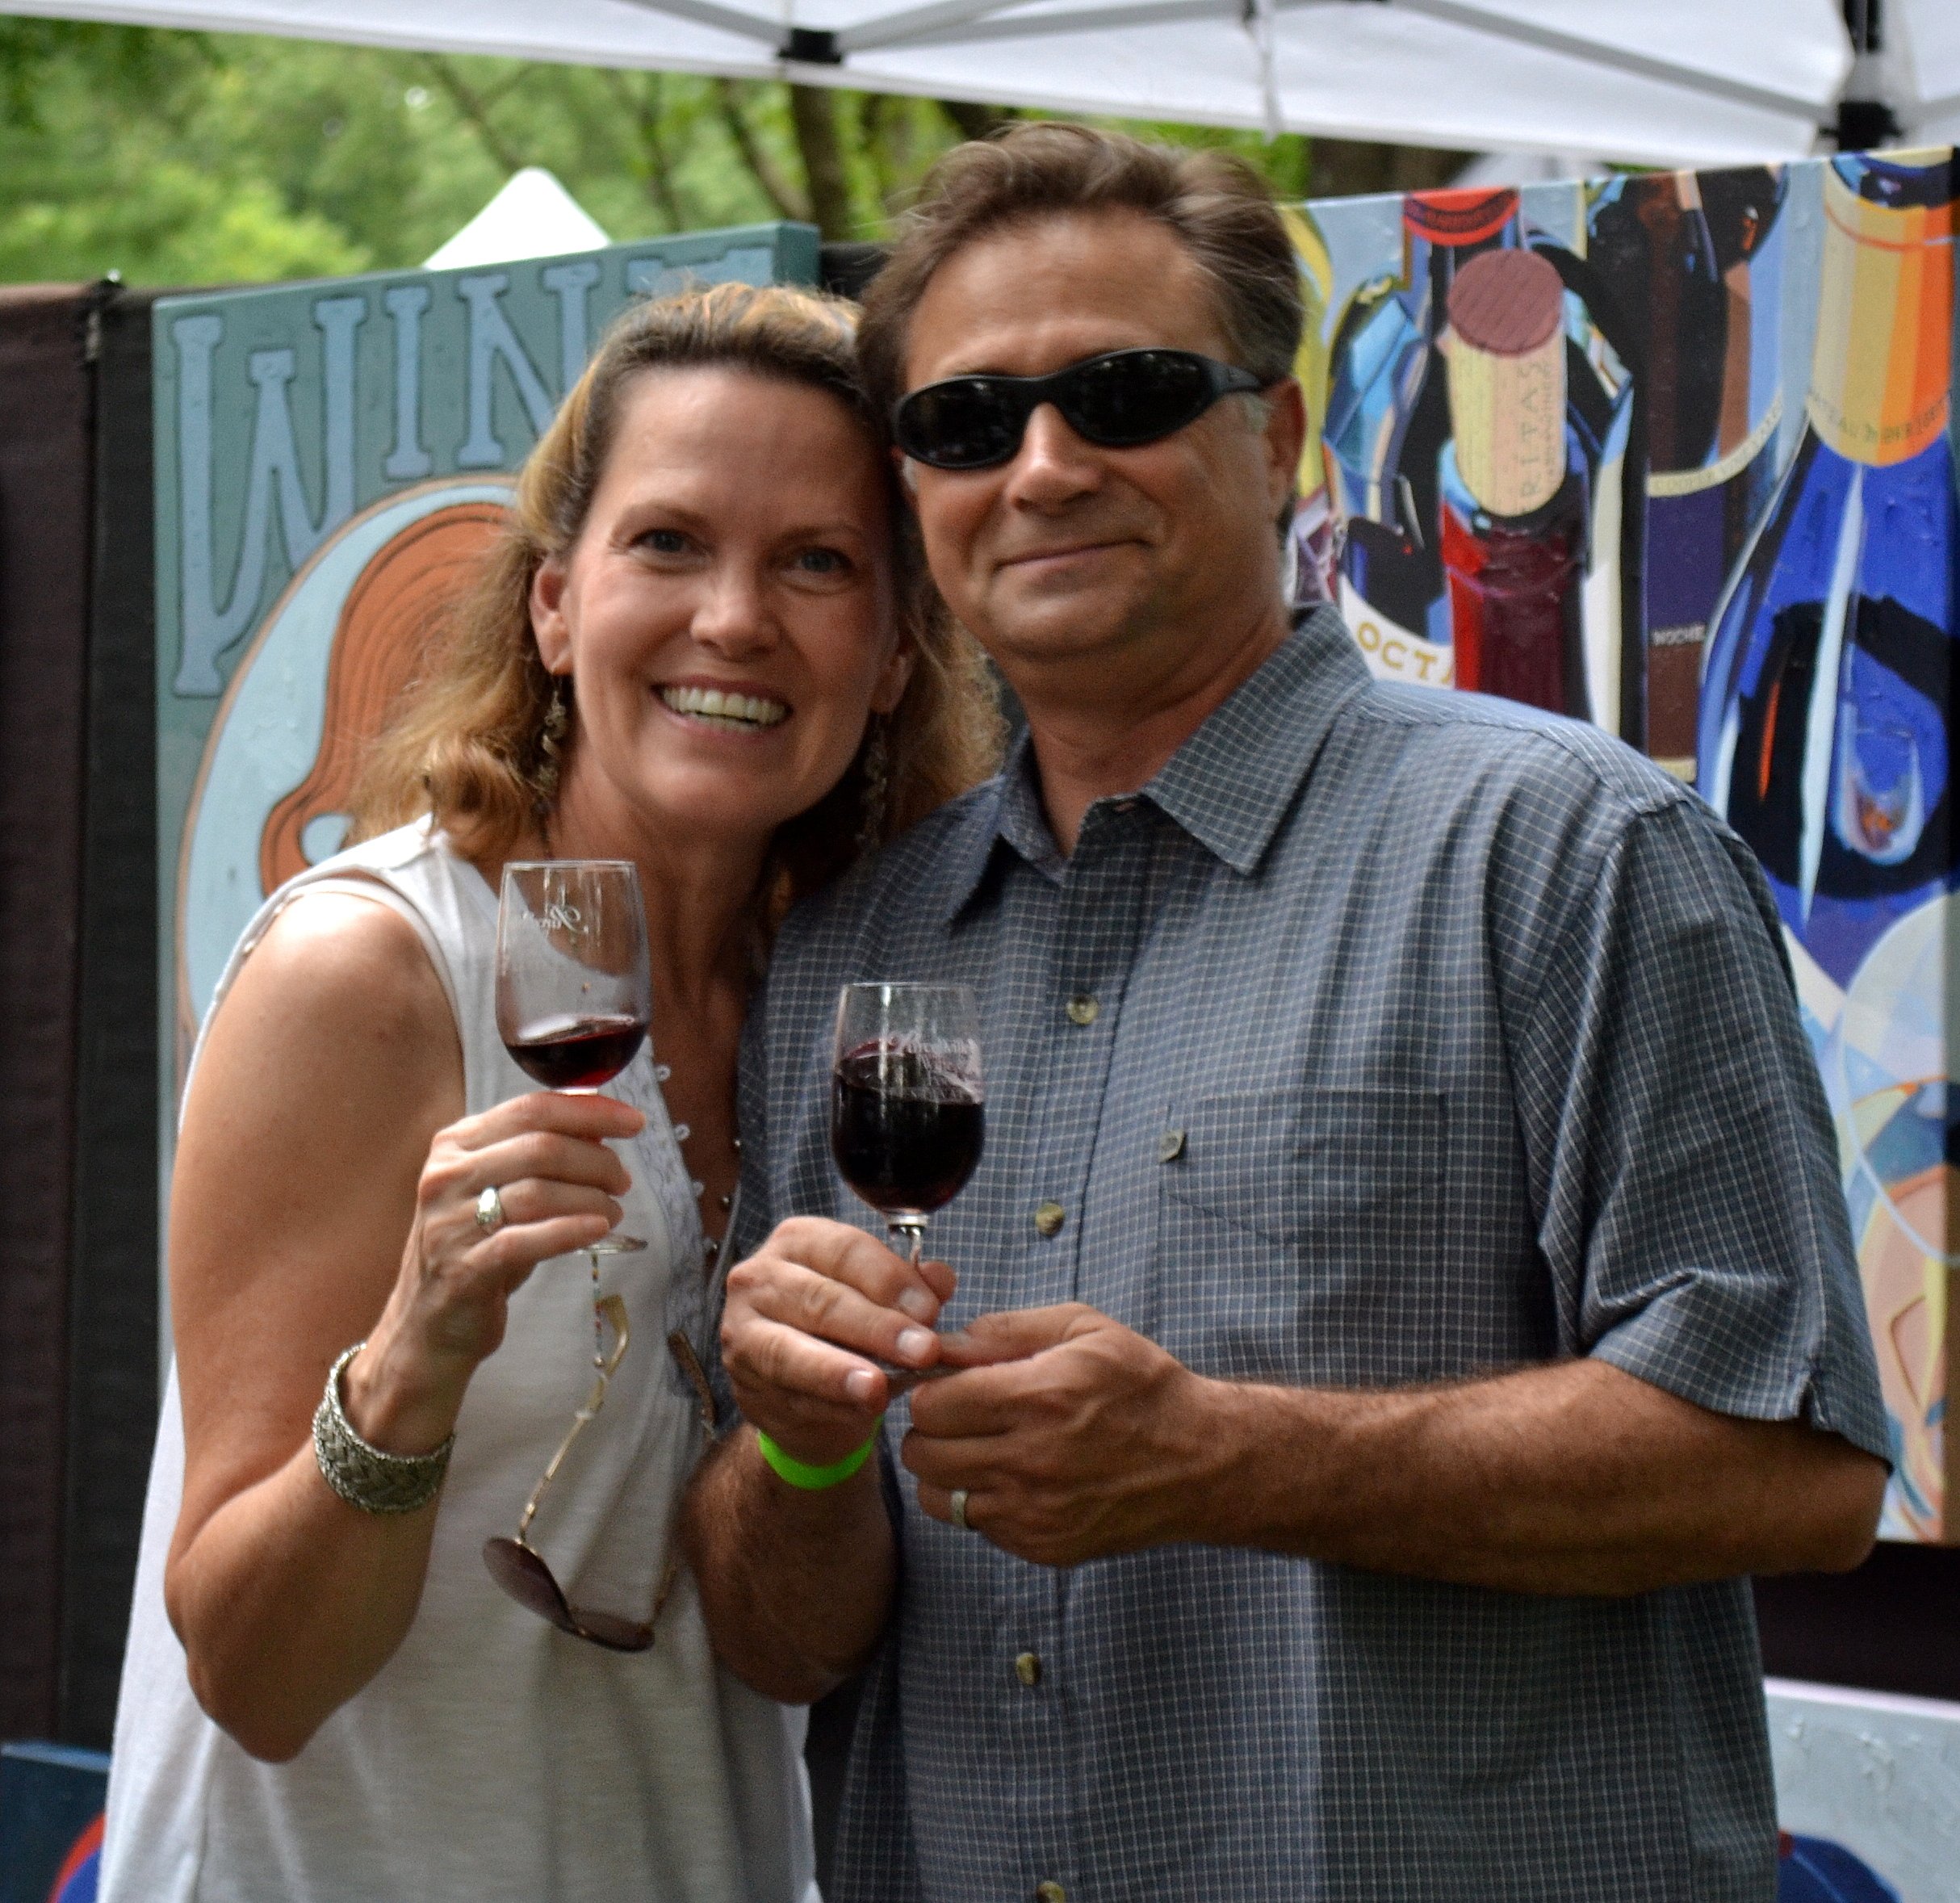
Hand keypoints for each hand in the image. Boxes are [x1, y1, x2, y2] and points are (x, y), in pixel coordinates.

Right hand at [345, 1091, 643, 1450]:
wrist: (428, 1327)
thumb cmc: (477, 1250)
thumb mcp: (502, 1191)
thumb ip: (541, 1156)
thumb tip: (600, 1129)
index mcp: (455, 1145)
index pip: (531, 1108)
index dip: (590, 1111)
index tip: (632, 1121)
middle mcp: (445, 1176)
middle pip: (541, 1147)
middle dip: (597, 1160)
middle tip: (623, 1181)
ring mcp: (449, 1223)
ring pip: (538, 1191)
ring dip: (591, 1198)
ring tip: (614, 1212)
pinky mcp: (462, 1268)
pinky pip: (526, 1240)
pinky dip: (571, 1230)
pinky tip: (599, 1230)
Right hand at [721, 1217, 956, 1466]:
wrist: (804, 1388)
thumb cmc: (845, 1329)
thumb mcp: (881, 1301)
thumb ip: (910, 1288)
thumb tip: (940, 1279)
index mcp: (800, 1241)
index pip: (846, 1251)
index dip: (890, 1280)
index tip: (930, 1311)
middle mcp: (760, 1277)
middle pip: (821, 1299)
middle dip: (876, 1328)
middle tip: (922, 1351)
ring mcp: (742, 1330)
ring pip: (790, 1350)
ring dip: (838, 1372)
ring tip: (876, 1388)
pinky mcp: (741, 1381)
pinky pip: (786, 1394)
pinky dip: (827, 1405)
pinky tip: (859, 1411)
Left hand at [904, 1305, 1224, 1565]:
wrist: (1200, 1461)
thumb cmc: (1142, 1386)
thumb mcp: (1085, 1329)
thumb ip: (1008, 1330)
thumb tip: (947, 1342)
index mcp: (1038, 1398)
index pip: (931, 1404)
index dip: (930, 1387)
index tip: (946, 1383)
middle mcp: (1030, 1461)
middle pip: (923, 1453)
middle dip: (929, 1428)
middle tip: (956, 1414)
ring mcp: (1034, 1512)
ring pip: (936, 1495)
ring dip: (944, 1468)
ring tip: (977, 1446)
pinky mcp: (1042, 1546)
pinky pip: (974, 1525)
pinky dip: (978, 1499)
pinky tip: (1010, 1476)